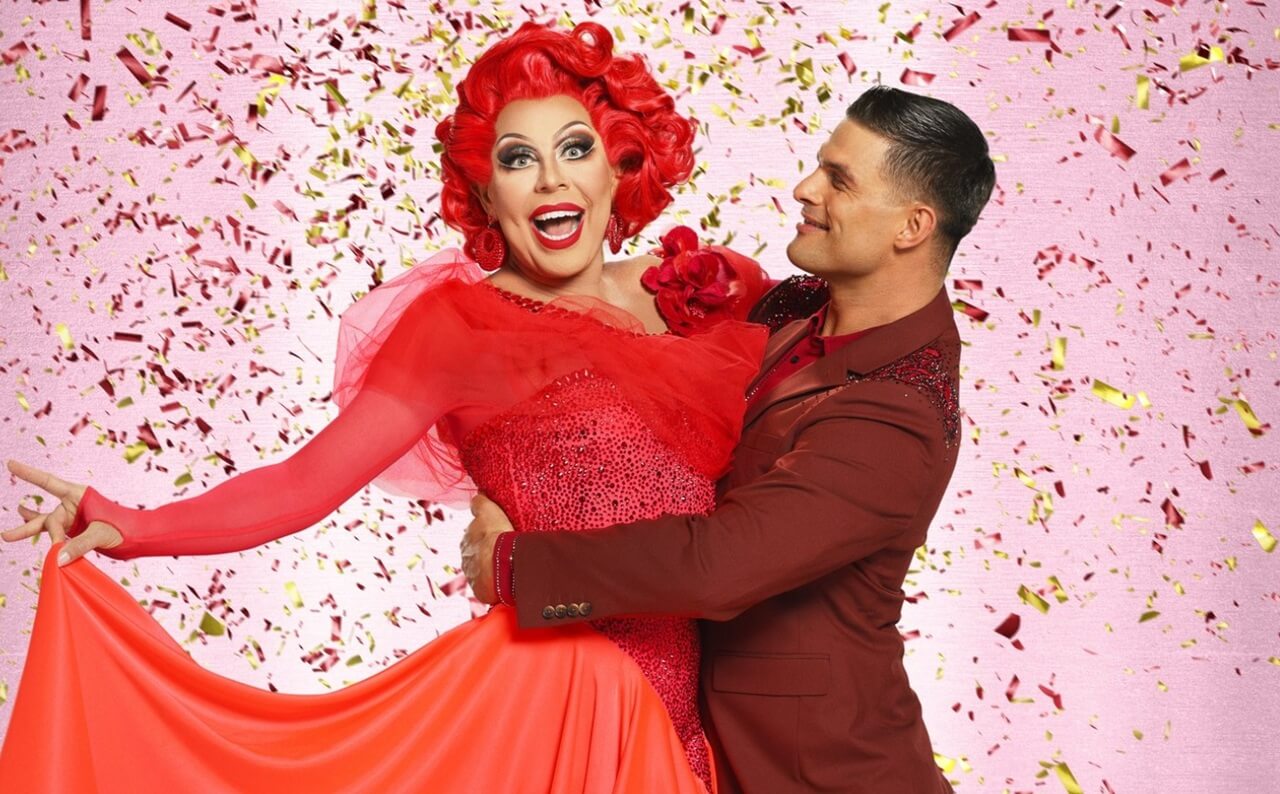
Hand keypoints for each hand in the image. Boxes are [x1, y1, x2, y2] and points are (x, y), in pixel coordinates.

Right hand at [3, 459, 121, 564]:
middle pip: (49, 517)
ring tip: (7, 536)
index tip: (11, 463)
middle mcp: (73, 505)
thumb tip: (57, 559)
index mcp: (79, 495)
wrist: (138, 536)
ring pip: (47, 526)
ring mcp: (73, 518)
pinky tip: (25, 527)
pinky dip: (45, 537)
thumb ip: (78, 546)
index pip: (48, 482)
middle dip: (30, 527)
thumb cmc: (124, 528)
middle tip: (6, 536)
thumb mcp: (101, 535)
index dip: (29, 474)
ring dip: (28, 530)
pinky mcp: (74, 531)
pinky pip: (55, 535)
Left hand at [460, 493, 513, 603]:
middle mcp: (465, 557)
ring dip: (492, 567)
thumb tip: (477, 495)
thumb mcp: (489, 511)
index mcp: (466, 539)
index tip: (498, 535)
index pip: (474, 535)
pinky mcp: (480, 589)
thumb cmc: (496, 536)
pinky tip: (507, 578)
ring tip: (509, 566)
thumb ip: (480, 503)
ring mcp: (472, 574)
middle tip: (505, 550)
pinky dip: (496, 582)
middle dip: (488, 552)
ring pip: (483, 569)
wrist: (501, 564)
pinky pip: (489, 585)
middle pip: (477, 552)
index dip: (486, 534)